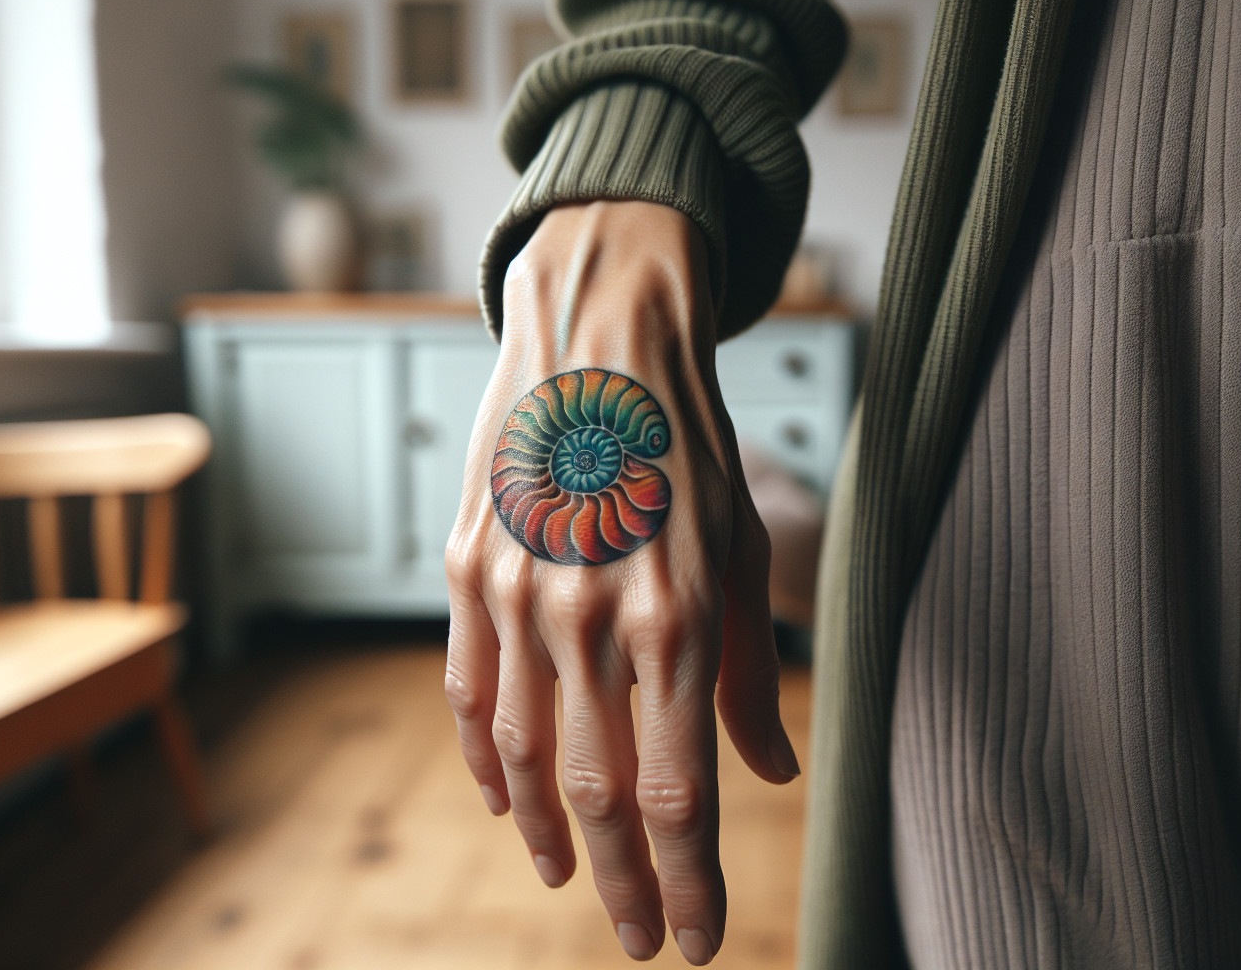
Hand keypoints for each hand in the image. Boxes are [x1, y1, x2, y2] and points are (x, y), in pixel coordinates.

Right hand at [445, 201, 798, 963]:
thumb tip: (772, 771)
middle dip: (627, 882)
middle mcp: (589, 617)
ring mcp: (516, 595)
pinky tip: (509, 802)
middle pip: (600, 794)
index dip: (689, 880)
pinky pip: (469, 694)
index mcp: (678, 616)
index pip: (678, 792)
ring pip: (527, 758)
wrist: (598, 332)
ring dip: (552, 836)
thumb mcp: (745, 548)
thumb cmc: (688, 441)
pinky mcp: (467, 570)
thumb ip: (753, 672)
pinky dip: (488, 762)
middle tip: (645, 938)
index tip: (696, 940)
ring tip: (574, 882)